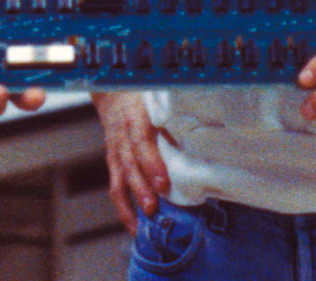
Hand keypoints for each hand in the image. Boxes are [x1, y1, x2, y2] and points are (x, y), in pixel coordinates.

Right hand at [93, 91, 170, 233]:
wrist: (113, 90)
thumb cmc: (143, 95)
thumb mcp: (158, 99)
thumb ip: (174, 118)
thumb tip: (203, 139)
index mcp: (136, 117)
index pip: (141, 142)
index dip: (151, 163)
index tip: (162, 182)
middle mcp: (122, 135)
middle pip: (129, 165)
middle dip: (140, 188)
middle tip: (153, 208)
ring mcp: (115, 150)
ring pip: (119, 178)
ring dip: (129, 203)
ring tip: (141, 226)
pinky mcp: (113, 161)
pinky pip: (115, 186)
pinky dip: (123, 207)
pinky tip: (133, 225)